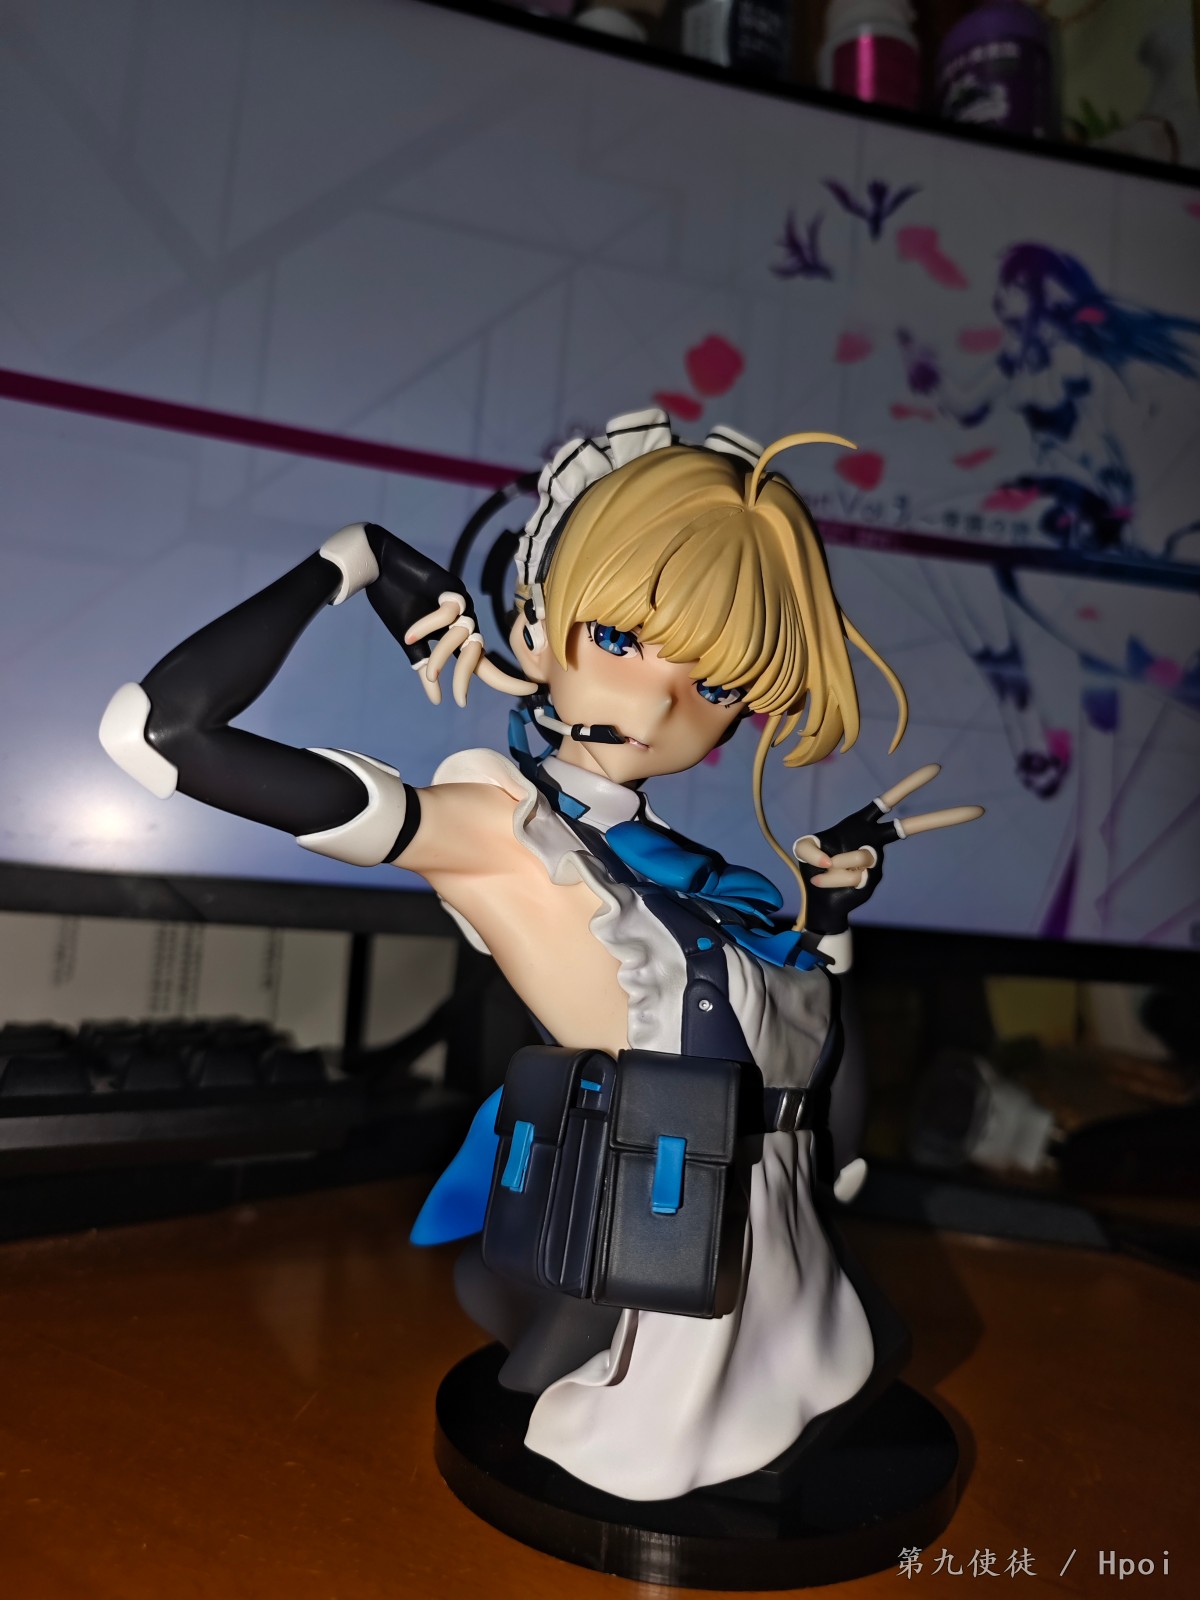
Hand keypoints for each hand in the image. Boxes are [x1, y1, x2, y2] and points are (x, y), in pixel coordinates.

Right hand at [362, 524, 534, 706]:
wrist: (380, 567)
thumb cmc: (396, 602)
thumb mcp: (410, 644)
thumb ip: (426, 670)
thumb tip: (438, 701)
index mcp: (456, 635)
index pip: (484, 662)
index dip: (506, 678)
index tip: (530, 692)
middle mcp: (464, 619)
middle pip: (477, 653)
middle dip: (468, 678)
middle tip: (461, 701)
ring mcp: (461, 602)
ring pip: (461, 636)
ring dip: (440, 656)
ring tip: (424, 666)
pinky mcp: (452, 586)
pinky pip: (448, 614)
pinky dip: (427, 626)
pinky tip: (409, 633)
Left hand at [793, 764, 983, 933]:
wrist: (819, 900)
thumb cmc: (815, 868)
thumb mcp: (803, 850)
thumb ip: (809, 848)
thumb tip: (830, 859)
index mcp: (862, 824)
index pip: (889, 801)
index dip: (910, 785)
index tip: (936, 770)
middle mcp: (874, 841)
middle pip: (910, 827)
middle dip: (941, 818)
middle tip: (976, 810)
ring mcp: (876, 862)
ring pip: (860, 856)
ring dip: (835, 866)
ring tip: (826, 873)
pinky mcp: (872, 881)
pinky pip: (852, 875)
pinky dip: (832, 878)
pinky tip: (830, 884)